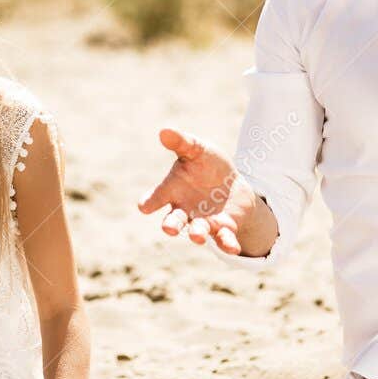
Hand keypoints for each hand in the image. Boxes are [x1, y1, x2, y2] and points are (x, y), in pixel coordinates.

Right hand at [137, 127, 256, 254]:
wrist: (231, 185)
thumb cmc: (207, 165)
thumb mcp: (197, 149)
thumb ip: (181, 142)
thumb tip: (164, 130)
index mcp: (172, 190)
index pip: (156, 198)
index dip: (149, 202)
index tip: (144, 206)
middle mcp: (183, 210)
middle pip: (173, 220)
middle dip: (170, 225)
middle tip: (169, 228)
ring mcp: (202, 222)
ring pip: (196, 231)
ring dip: (196, 234)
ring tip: (197, 237)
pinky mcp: (222, 229)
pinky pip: (223, 239)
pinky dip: (227, 244)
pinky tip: (233, 248)